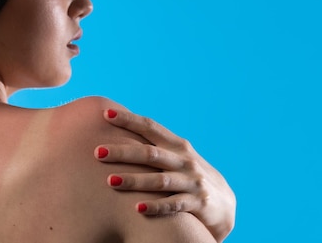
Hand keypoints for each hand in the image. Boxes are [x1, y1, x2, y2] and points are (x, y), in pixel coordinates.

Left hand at [94, 108, 235, 241]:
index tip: (106, 113)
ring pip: (160, 180)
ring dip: (134, 180)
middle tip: (97, 152)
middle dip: (123, 152)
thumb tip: (119, 134)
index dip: (129, 120)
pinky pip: (174, 205)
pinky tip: (137, 209)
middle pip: (150, 153)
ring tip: (110, 181)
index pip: (150, 127)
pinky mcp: (198, 203)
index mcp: (177, 145)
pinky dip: (156, 206)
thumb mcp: (176, 159)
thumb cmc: (189, 177)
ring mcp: (192, 181)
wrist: (224, 205)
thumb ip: (154, 148)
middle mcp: (184, 160)